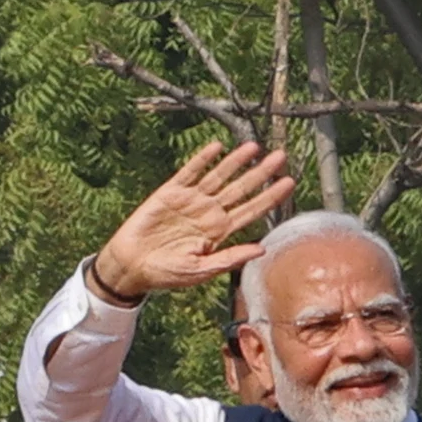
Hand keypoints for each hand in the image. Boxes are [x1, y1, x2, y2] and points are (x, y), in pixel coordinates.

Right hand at [84, 139, 297, 303]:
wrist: (133, 265)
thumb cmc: (168, 274)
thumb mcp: (201, 271)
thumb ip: (230, 258)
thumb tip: (261, 249)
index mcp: (220, 232)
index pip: (252, 210)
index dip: (270, 197)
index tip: (289, 182)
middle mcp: (210, 213)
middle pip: (241, 189)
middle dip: (261, 173)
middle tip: (280, 157)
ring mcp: (192, 201)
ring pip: (219, 176)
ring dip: (236, 161)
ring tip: (254, 147)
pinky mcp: (171, 192)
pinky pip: (190, 172)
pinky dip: (202, 160)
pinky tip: (217, 148)